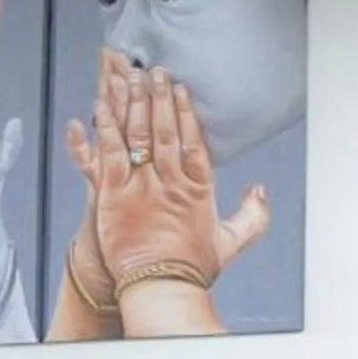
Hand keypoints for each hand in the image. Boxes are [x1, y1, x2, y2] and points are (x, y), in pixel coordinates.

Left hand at [73, 59, 269, 299]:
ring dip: (132, 103)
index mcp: (197, 188)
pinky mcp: (111, 196)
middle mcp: (168, 182)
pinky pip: (105, 155)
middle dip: (158, 96)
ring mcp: (139, 186)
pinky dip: (101, 130)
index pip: (192, 140)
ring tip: (128, 75)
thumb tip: (259, 189)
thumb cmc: (193, 268)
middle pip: (163, 129)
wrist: (161, 288)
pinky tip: (98, 107)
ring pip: (135, 135)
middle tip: (153, 70)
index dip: (185, 112)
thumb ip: (252, 214)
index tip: (180, 88)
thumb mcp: (231, 240)